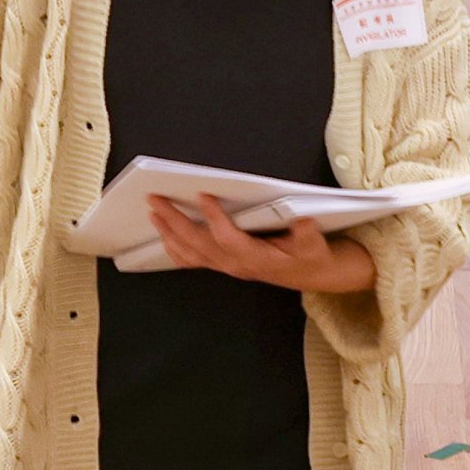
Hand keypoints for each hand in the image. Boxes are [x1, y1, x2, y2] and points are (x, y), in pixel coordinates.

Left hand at [148, 197, 376, 293]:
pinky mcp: (222, 264)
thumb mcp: (315, 244)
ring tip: (153, 213)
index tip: (203, 196)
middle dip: (175, 221)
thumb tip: (303, 223)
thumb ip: (307, 235)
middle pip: (198, 244)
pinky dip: (174, 248)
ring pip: (190, 253)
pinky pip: (192, 260)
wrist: (310, 273)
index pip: (228, 238)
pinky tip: (163, 234)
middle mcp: (235, 264)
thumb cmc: (309, 255)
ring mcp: (226, 266)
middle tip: (157, 200)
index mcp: (256, 257)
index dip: (214, 219)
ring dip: (169, 233)